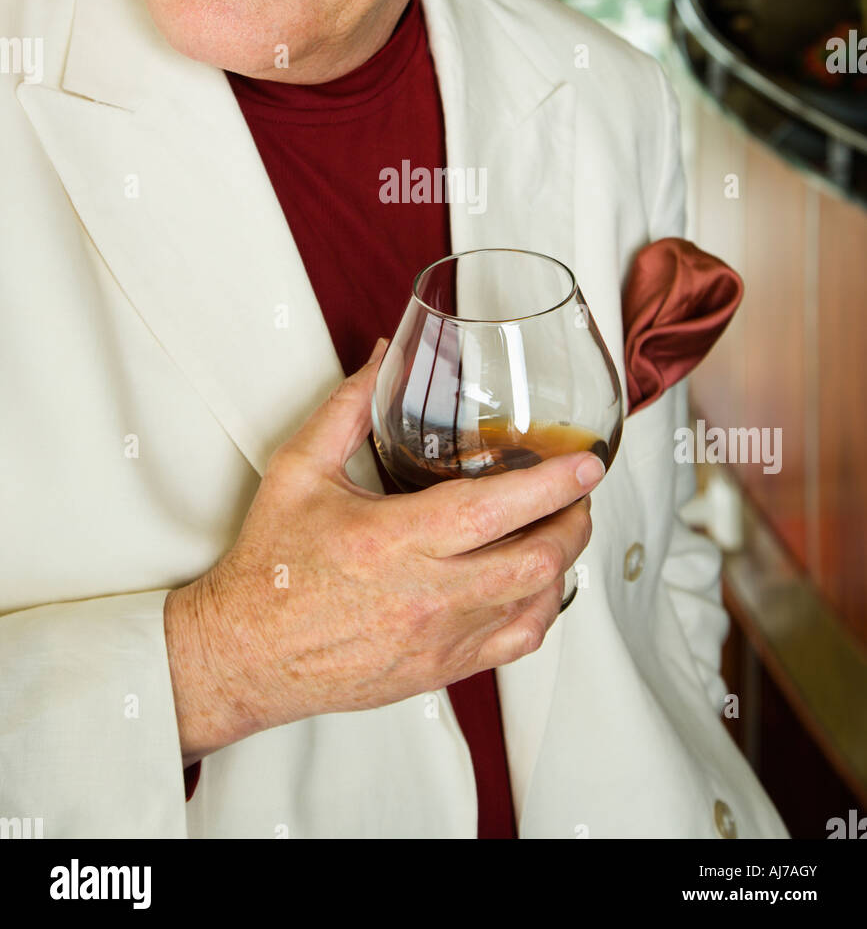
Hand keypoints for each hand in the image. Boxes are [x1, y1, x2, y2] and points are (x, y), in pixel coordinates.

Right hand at [164, 340, 603, 762]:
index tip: (586, 461)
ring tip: (563, 527)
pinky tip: (536, 581)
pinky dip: (541, 608)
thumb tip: (382, 357)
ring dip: (562, 563)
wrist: (244, 655)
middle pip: (533, 562)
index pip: (491, 512)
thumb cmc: (270, 569)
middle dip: (573, 521)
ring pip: (534, 605)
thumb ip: (346, 408)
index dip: (550, 485)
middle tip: (580, 490)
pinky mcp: (440, 671)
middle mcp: (422, 596)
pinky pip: (516, 644)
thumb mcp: (298, 471)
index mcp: (389, 541)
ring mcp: (436, 641)